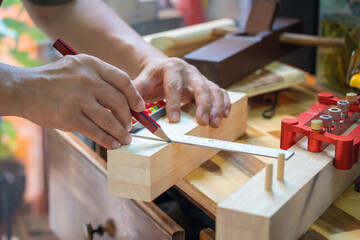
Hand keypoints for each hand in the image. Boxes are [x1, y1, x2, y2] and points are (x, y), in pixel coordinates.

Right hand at [15, 54, 144, 148]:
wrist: (24, 89)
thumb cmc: (54, 80)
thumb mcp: (77, 67)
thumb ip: (99, 77)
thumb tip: (124, 99)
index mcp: (91, 65)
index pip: (123, 80)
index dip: (135, 96)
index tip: (140, 108)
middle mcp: (88, 80)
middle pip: (120, 102)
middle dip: (129, 118)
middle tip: (130, 126)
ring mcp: (79, 99)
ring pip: (110, 120)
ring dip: (121, 133)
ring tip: (125, 139)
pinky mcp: (70, 117)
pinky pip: (96, 132)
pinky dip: (108, 140)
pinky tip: (112, 144)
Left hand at [134, 57, 230, 127]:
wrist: (162, 68)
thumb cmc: (151, 78)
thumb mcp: (141, 83)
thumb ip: (134, 93)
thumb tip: (130, 109)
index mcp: (170, 68)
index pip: (173, 85)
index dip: (174, 103)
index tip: (174, 120)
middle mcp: (188, 71)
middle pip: (199, 86)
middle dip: (202, 105)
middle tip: (203, 122)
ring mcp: (200, 77)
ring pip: (212, 90)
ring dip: (216, 107)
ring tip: (215, 124)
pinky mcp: (207, 84)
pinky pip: (220, 91)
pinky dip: (224, 103)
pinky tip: (224, 115)